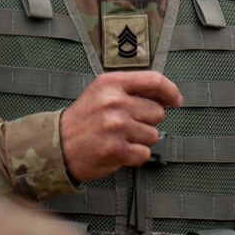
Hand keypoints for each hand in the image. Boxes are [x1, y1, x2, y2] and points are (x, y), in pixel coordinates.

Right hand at [59, 71, 181, 181]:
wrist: (58, 144)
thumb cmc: (83, 118)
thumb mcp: (101, 92)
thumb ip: (130, 90)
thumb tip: (164, 97)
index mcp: (110, 83)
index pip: (154, 80)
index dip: (170, 91)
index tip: (176, 100)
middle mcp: (114, 102)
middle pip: (157, 112)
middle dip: (147, 121)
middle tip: (127, 124)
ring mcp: (115, 126)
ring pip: (154, 135)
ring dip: (141, 139)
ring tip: (120, 137)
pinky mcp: (116, 149)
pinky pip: (144, 153)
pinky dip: (135, 155)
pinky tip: (119, 149)